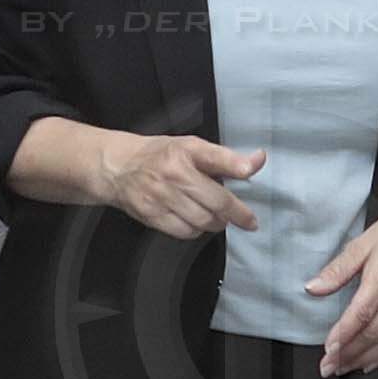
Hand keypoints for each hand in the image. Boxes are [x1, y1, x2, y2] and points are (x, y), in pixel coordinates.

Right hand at [91, 130, 265, 239]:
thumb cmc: (160, 155)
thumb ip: (225, 158)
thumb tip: (258, 160)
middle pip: (215, 201)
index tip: (251, 177)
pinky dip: (195, 231)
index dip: (237, 167)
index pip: (216, 160)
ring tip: (217, 217)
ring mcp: (160, 196)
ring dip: (215, 223)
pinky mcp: (151, 215)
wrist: (118, 167)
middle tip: (244, 218)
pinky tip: (195, 222)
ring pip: (201, 221)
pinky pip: (184, 232)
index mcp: (185, 151)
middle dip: (235, 214)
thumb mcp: (191, 147)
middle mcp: (173, 173)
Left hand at [311, 189, 377, 377]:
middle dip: (348, 354)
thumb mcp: (362, 243)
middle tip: (328, 366)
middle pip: (372, 334)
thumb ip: (337, 269)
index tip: (328, 349)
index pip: (360, 315)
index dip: (343, 335)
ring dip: (364, 360)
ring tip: (344, 368)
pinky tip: (370, 363)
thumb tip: (313, 287)